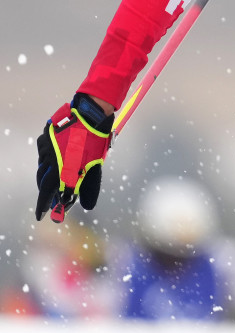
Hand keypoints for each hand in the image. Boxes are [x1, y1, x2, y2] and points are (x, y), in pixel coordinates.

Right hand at [35, 93, 114, 222]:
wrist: (90, 115)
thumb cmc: (95, 142)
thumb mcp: (95, 167)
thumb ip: (89, 187)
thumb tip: (87, 206)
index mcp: (60, 168)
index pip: (47, 192)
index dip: (43, 205)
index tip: (40, 216)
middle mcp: (49, 158)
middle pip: (43, 181)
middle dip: (48, 191)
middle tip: (54, 199)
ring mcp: (45, 146)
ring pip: (43, 166)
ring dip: (49, 175)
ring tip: (58, 179)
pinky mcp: (46, 136)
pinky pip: (44, 152)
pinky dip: (50, 159)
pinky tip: (58, 159)